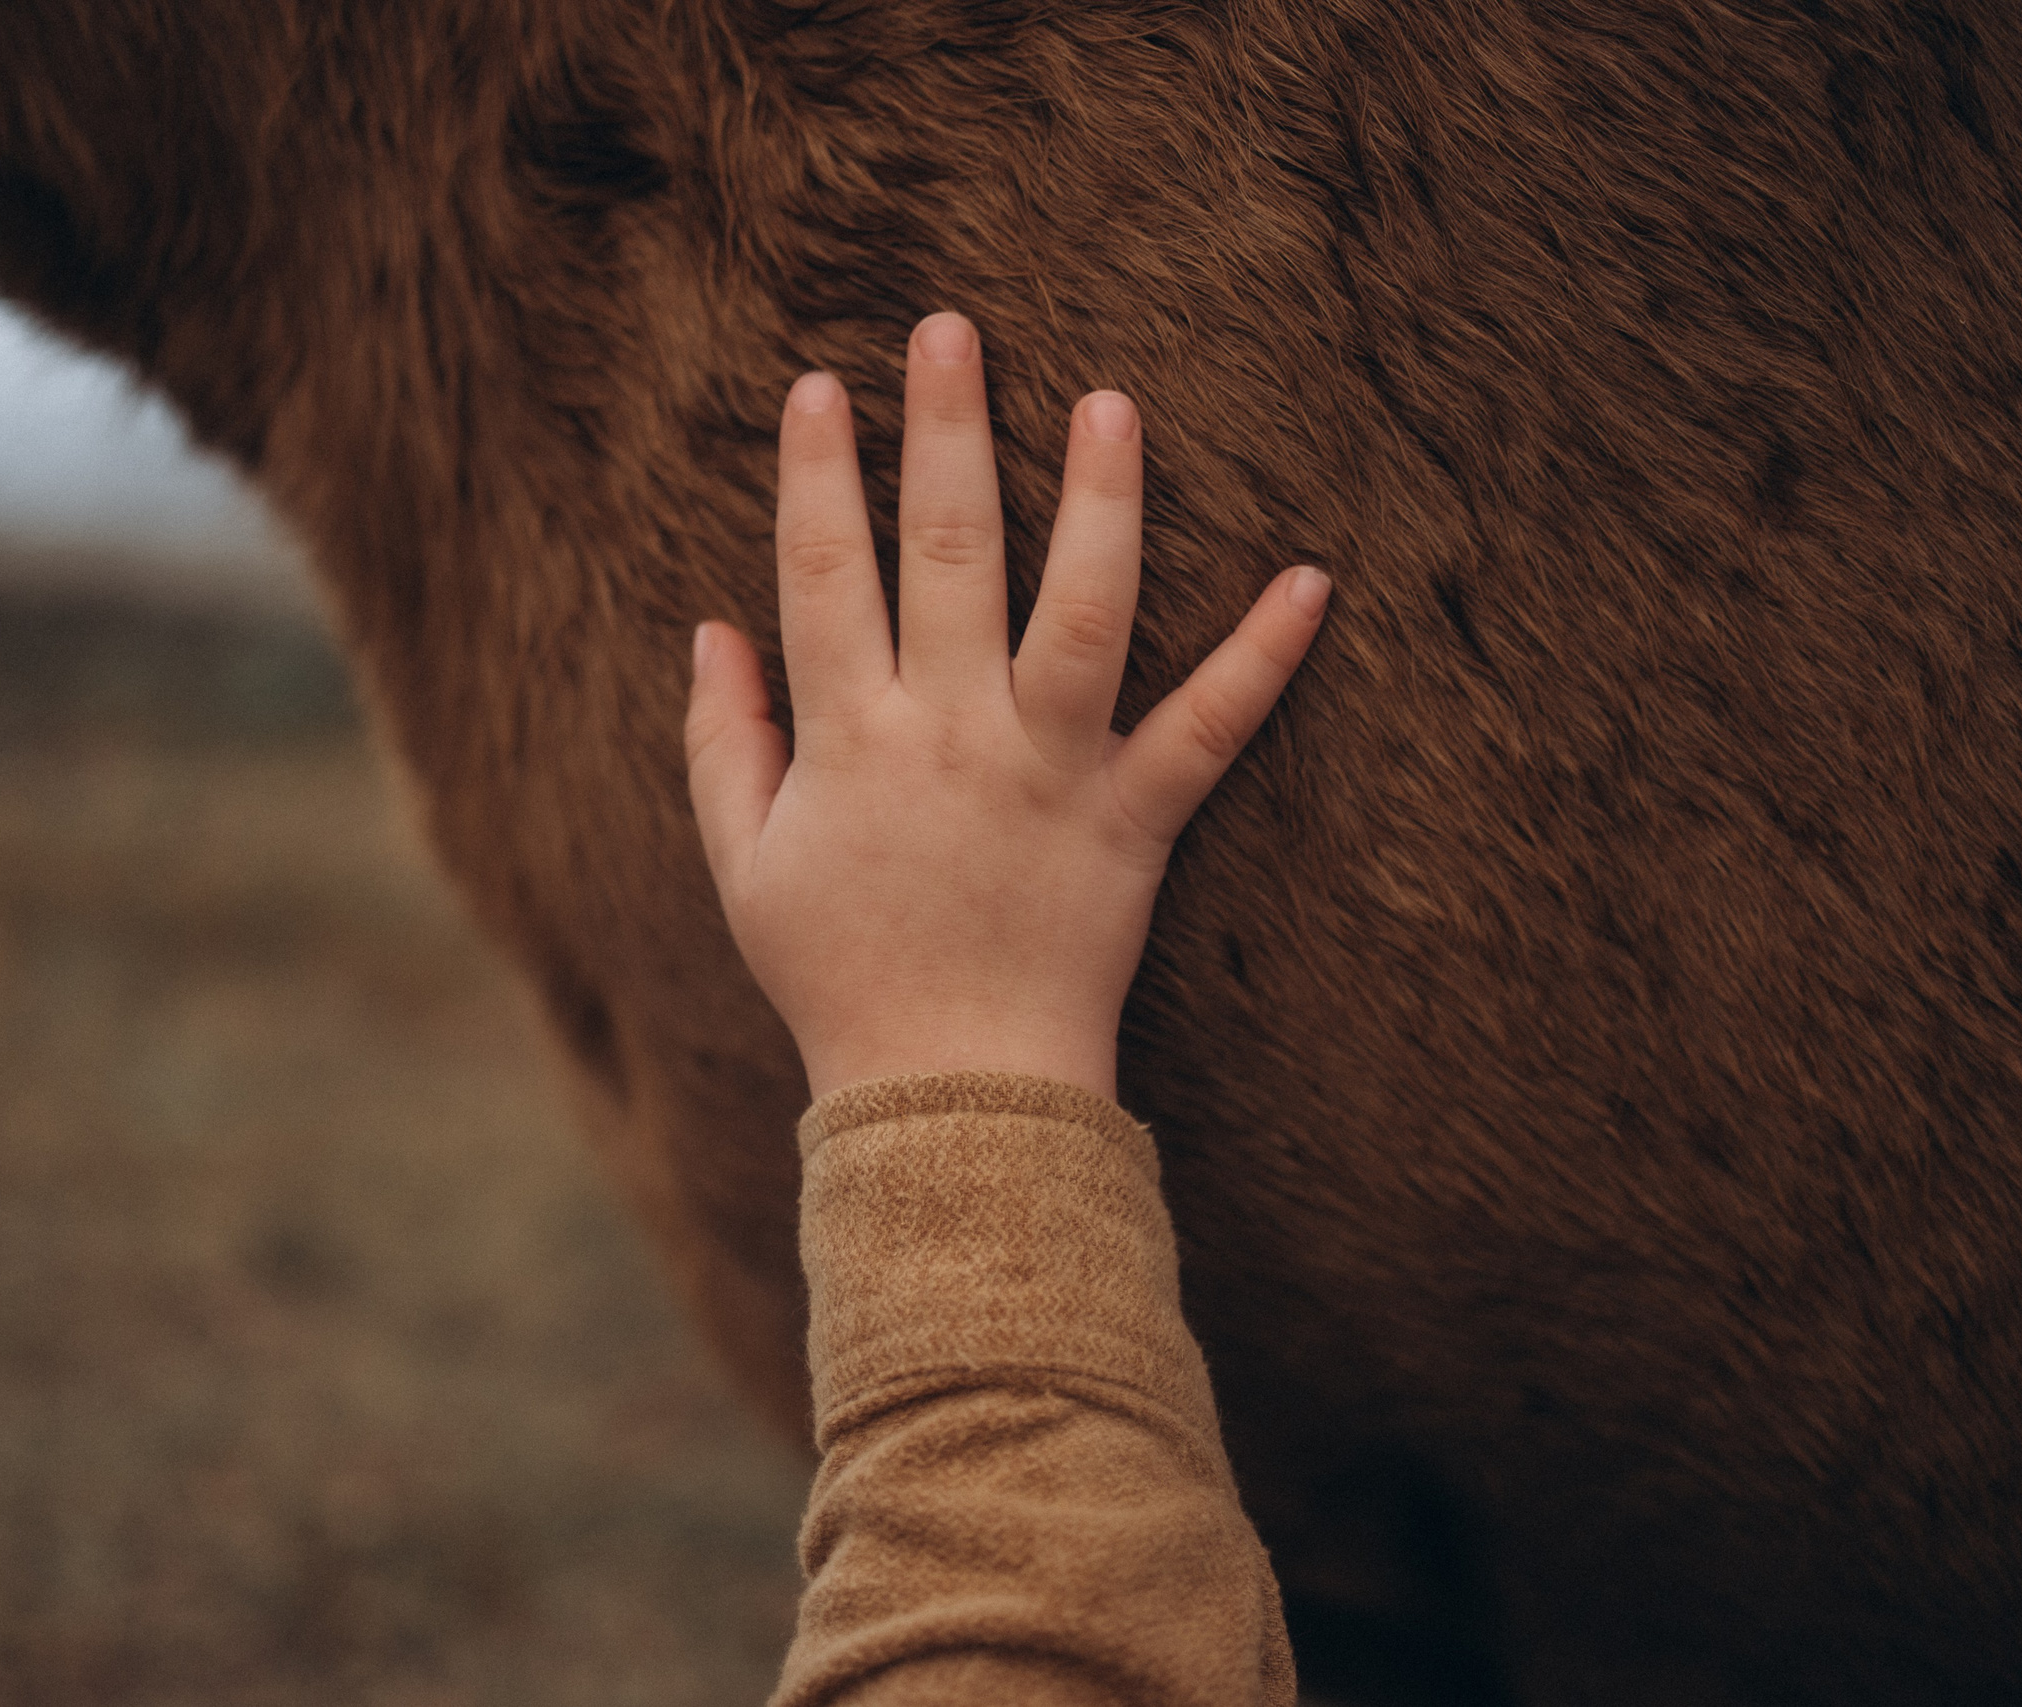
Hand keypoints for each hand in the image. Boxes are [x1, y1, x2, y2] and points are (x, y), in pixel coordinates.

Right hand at [685, 312, 1327, 1103]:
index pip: (824, 573)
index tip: (822, 384)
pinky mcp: (1134, 820)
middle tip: (951, 330)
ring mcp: (1050, 772)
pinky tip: (1312, 579)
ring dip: (1100, 500)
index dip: (818, 473)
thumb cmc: (837, 977)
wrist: (950, 1093)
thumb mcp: (744, 866)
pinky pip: (1209, 731)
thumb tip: (709, 631)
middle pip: (950, 554)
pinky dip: (1263, 659)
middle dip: (948, 431)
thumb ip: (720, 743)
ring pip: (1083, 610)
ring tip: (1111, 402)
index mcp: (850, 739)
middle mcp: (951, 735)